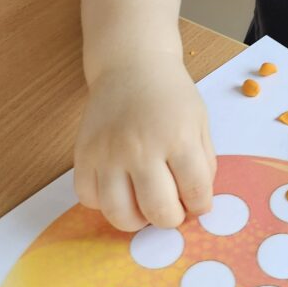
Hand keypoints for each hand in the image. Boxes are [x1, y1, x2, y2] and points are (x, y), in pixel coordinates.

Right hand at [73, 53, 215, 231]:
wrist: (132, 66)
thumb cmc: (170, 95)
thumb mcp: (199, 123)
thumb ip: (203, 164)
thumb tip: (198, 204)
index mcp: (178, 138)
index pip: (195, 193)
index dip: (200, 206)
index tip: (197, 204)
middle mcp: (141, 148)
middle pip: (158, 211)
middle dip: (171, 219)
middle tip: (172, 209)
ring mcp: (108, 153)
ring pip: (119, 214)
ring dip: (136, 220)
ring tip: (144, 207)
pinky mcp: (84, 154)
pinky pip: (88, 198)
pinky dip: (103, 203)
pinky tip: (118, 189)